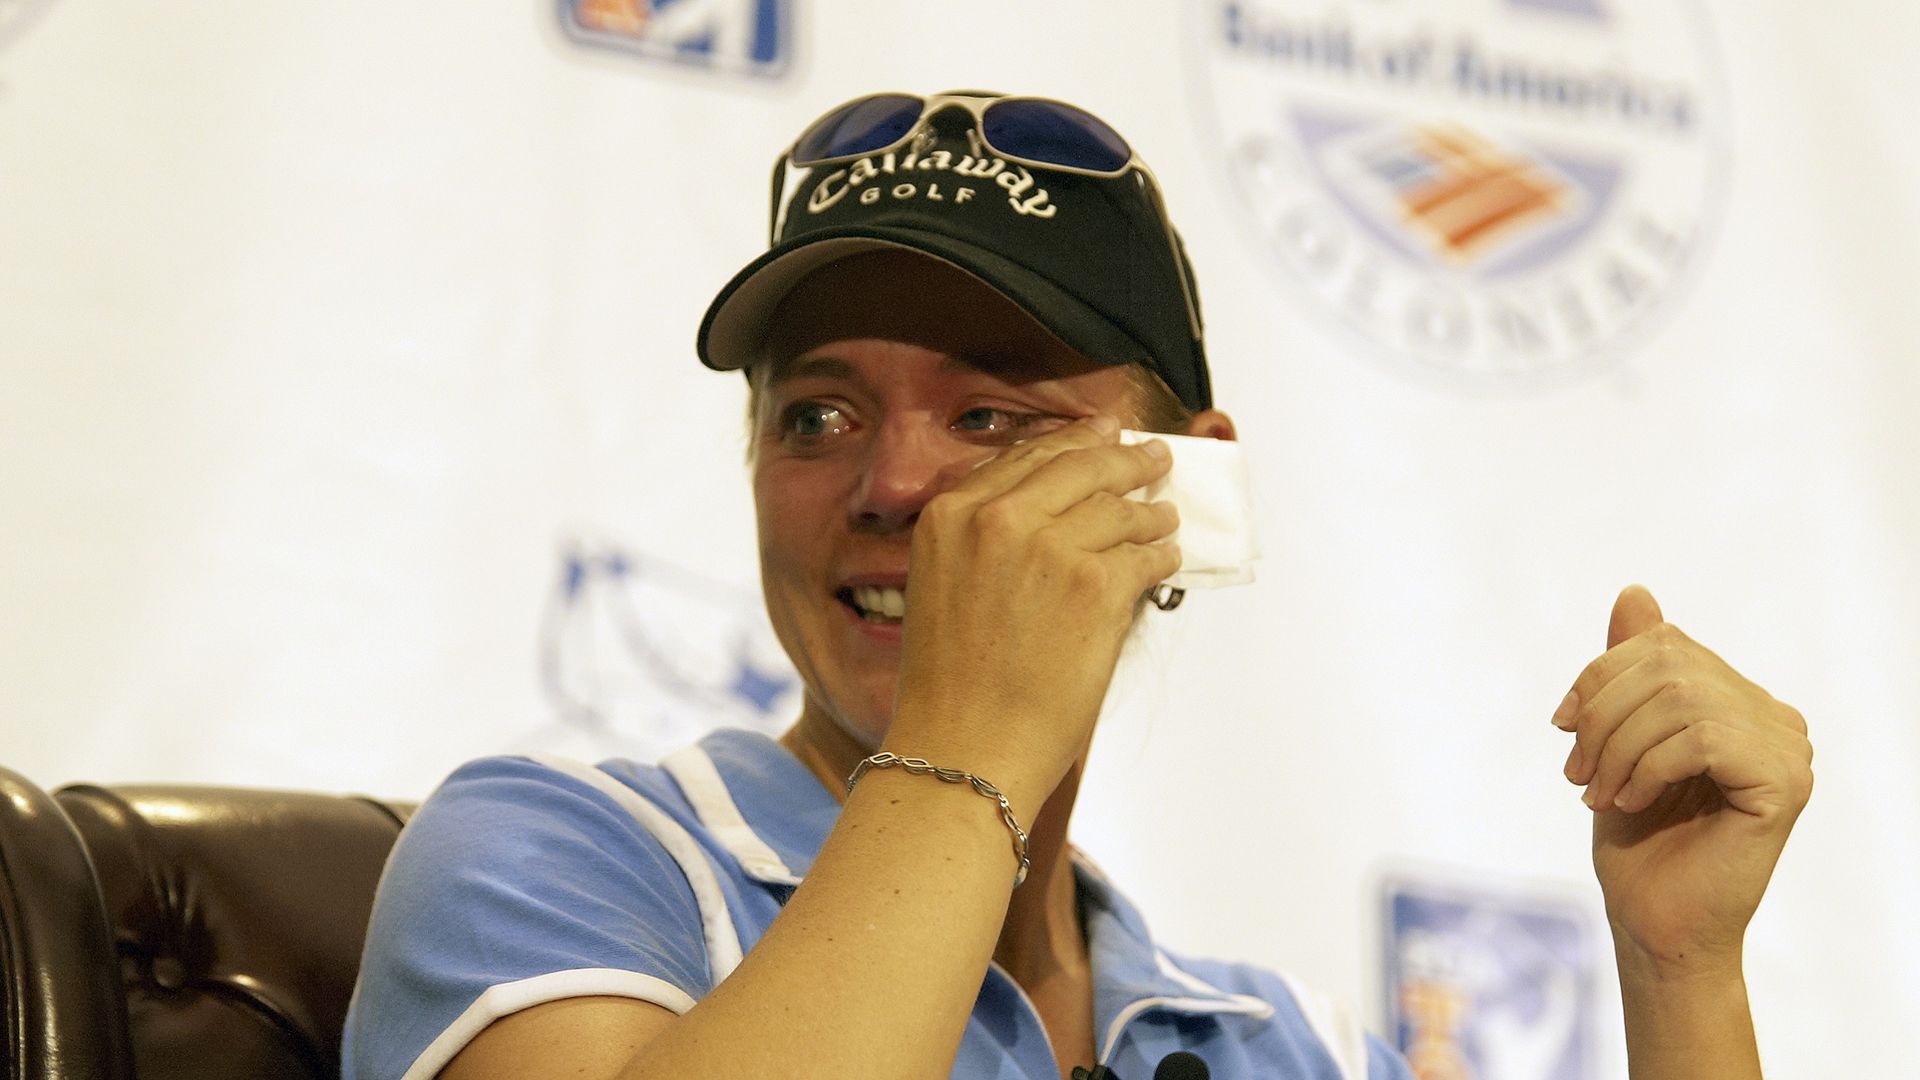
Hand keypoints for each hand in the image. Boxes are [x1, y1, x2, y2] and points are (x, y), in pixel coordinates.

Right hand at [886, 415, 1178, 817]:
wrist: (965, 746)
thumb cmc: (951, 686)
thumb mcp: (942, 587)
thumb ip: (983, 540)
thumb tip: (1052, 512)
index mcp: (950, 516)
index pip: (1025, 458)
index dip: (1071, 443)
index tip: (1100, 436)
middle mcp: (997, 519)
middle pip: (1079, 466)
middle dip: (1123, 458)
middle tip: (1151, 457)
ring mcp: (1050, 547)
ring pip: (1119, 508)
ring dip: (1148, 512)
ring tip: (1164, 517)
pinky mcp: (1096, 584)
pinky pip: (1144, 553)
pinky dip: (1161, 553)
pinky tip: (1167, 556)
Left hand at [1553, 585, 1813, 973]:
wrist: (1654, 922)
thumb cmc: (1636, 837)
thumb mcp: (1616, 738)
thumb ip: (1629, 668)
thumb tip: (1634, 591)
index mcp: (1738, 699)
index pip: (1663, 645)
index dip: (1600, 676)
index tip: (1562, 725)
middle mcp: (1774, 716)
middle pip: (1668, 666)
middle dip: (1603, 715)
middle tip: (1576, 773)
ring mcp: (1788, 748)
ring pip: (1681, 700)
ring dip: (1617, 748)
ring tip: (1596, 794)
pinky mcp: (1785, 782)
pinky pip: (1703, 739)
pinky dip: (1647, 769)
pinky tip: (1628, 803)